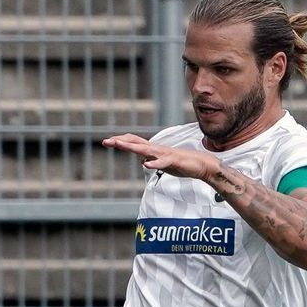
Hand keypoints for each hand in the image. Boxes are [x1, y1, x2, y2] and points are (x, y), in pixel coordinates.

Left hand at [102, 133, 220, 181]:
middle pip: (136, 142)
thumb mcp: (161, 163)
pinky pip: (163, 162)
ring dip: (132, 148)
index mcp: (153, 150)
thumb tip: (142, 161)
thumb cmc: (180, 163)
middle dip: (121, 141)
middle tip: (106, 141)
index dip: (121, 142)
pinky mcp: (174, 161)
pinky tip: (146, 165)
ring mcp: (165, 154)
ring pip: (146, 150)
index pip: (134, 142)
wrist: (200, 164)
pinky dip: (154, 163)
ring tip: (119, 145)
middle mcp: (157, 149)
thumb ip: (151, 160)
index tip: (107, 142)